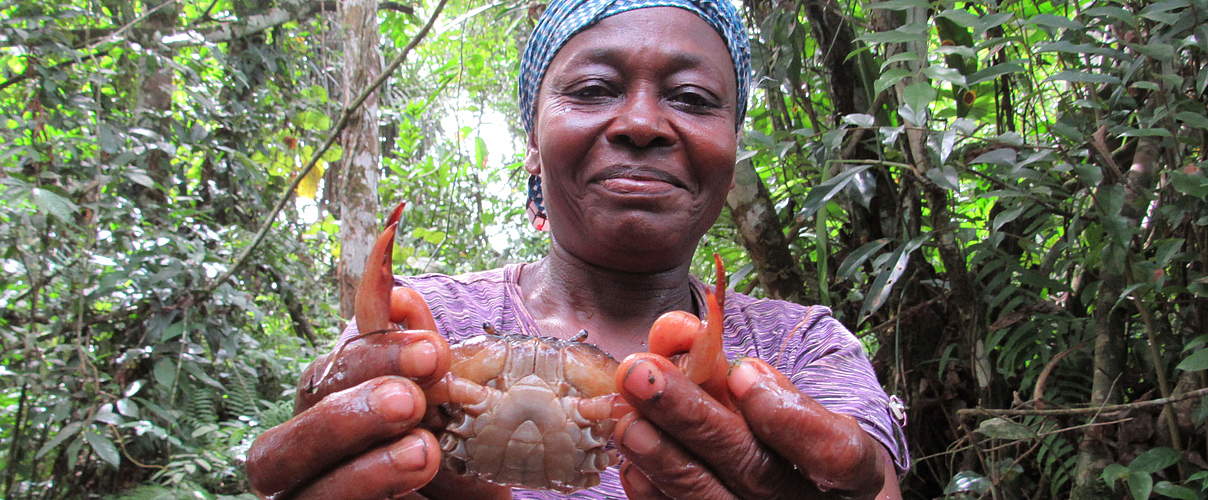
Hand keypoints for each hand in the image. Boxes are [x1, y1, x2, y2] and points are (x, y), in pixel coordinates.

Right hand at [245, 327, 508, 498]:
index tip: (429, 348)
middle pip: (279, 447)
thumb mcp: (449, 412)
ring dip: (364, 471)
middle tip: (411, 401)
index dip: (367, 359)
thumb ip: (423, 363)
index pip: (319, 382)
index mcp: (320, 423)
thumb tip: (399, 297)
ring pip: (305, 496)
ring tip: (425, 452)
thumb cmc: (455, 464)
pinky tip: (420, 481)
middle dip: (344, 417)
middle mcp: (302, 472)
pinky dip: (377, 496)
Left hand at [613, 354, 899, 498]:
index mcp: (856, 473)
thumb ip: (728, 362)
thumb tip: (676, 331)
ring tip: (627, 418)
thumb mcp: (777, 397)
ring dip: (664, 458)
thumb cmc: (785, 439)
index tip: (744, 373)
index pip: (837, 454)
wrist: (791, 495)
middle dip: (694, 419)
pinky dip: (656, 495)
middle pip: (758, 473)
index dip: (792, 418)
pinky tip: (632, 462)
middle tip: (642, 376)